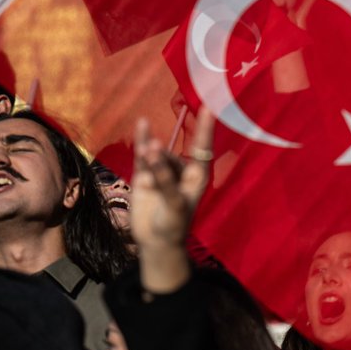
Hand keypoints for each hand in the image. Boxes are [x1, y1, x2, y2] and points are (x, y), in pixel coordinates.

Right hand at [131, 108, 214, 251]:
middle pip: (172, 155)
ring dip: (151, 154)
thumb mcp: (174, 204)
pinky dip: (142, 140)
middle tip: (152, 157)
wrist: (155, 241)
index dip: (205, 129)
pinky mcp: (144, 177)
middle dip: (162, 157)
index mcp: (197, 177)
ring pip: (156, 156)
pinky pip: (143, 156)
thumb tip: (153, 153)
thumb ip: (165, 180)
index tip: (208, 108)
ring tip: (146, 153)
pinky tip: (142, 124)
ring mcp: (161, 173)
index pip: (202, 149)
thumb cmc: (174, 224)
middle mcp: (181, 172)